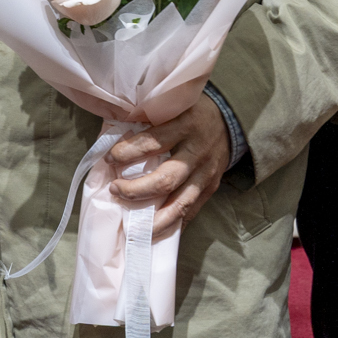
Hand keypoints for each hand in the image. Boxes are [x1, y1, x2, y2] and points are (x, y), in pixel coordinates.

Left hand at [104, 94, 231, 237]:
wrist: (229, 120)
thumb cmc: (192, 112)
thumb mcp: (173, 105)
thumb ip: (148, 117)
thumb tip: (113, 132)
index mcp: (185, 125)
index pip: (152, 142)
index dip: (127, 153)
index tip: (109, 158)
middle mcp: (197, 152)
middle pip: (165, 179)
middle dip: (136, 190)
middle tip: (115, 190)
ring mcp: (206, 174)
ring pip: (179, 204)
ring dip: (153, 219)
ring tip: (133, 228)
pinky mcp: (210, 188)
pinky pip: (190, 211)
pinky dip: (172, 224)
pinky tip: (154, 233)